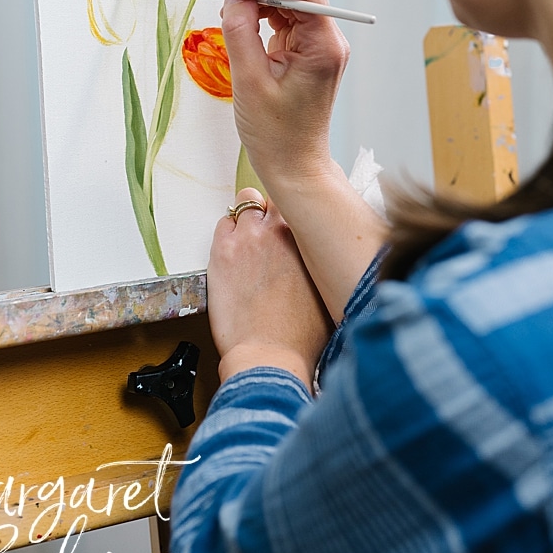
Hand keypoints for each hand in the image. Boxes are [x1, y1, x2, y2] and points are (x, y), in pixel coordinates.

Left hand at [208, 188, 333, 386]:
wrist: (270, 356)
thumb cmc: (302, 335)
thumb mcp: (328, 292)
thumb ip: (326, 265)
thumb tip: (329, 259)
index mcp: (310, 239)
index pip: (303, 204)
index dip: (296, 214)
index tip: (295, 224)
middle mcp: (281, 230)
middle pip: (275, 196)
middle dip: (272, 209)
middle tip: (270, 231)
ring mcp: (250, 238)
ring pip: (246, 201)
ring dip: (248, 216)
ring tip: (249, 241)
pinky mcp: (222, 252)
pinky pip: (222, 223)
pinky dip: (227, 232)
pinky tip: (233, 254)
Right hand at [219, 0, 349, 188]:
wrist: (294, 164)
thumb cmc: (276, 134)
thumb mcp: (249, 81)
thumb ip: (240, 31)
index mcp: (323, 46)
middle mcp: (329, 39)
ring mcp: (320, 43)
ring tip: (228, 6)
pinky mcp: (307, 49)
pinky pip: (287, 15)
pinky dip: (262, 9)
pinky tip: (241, 19)